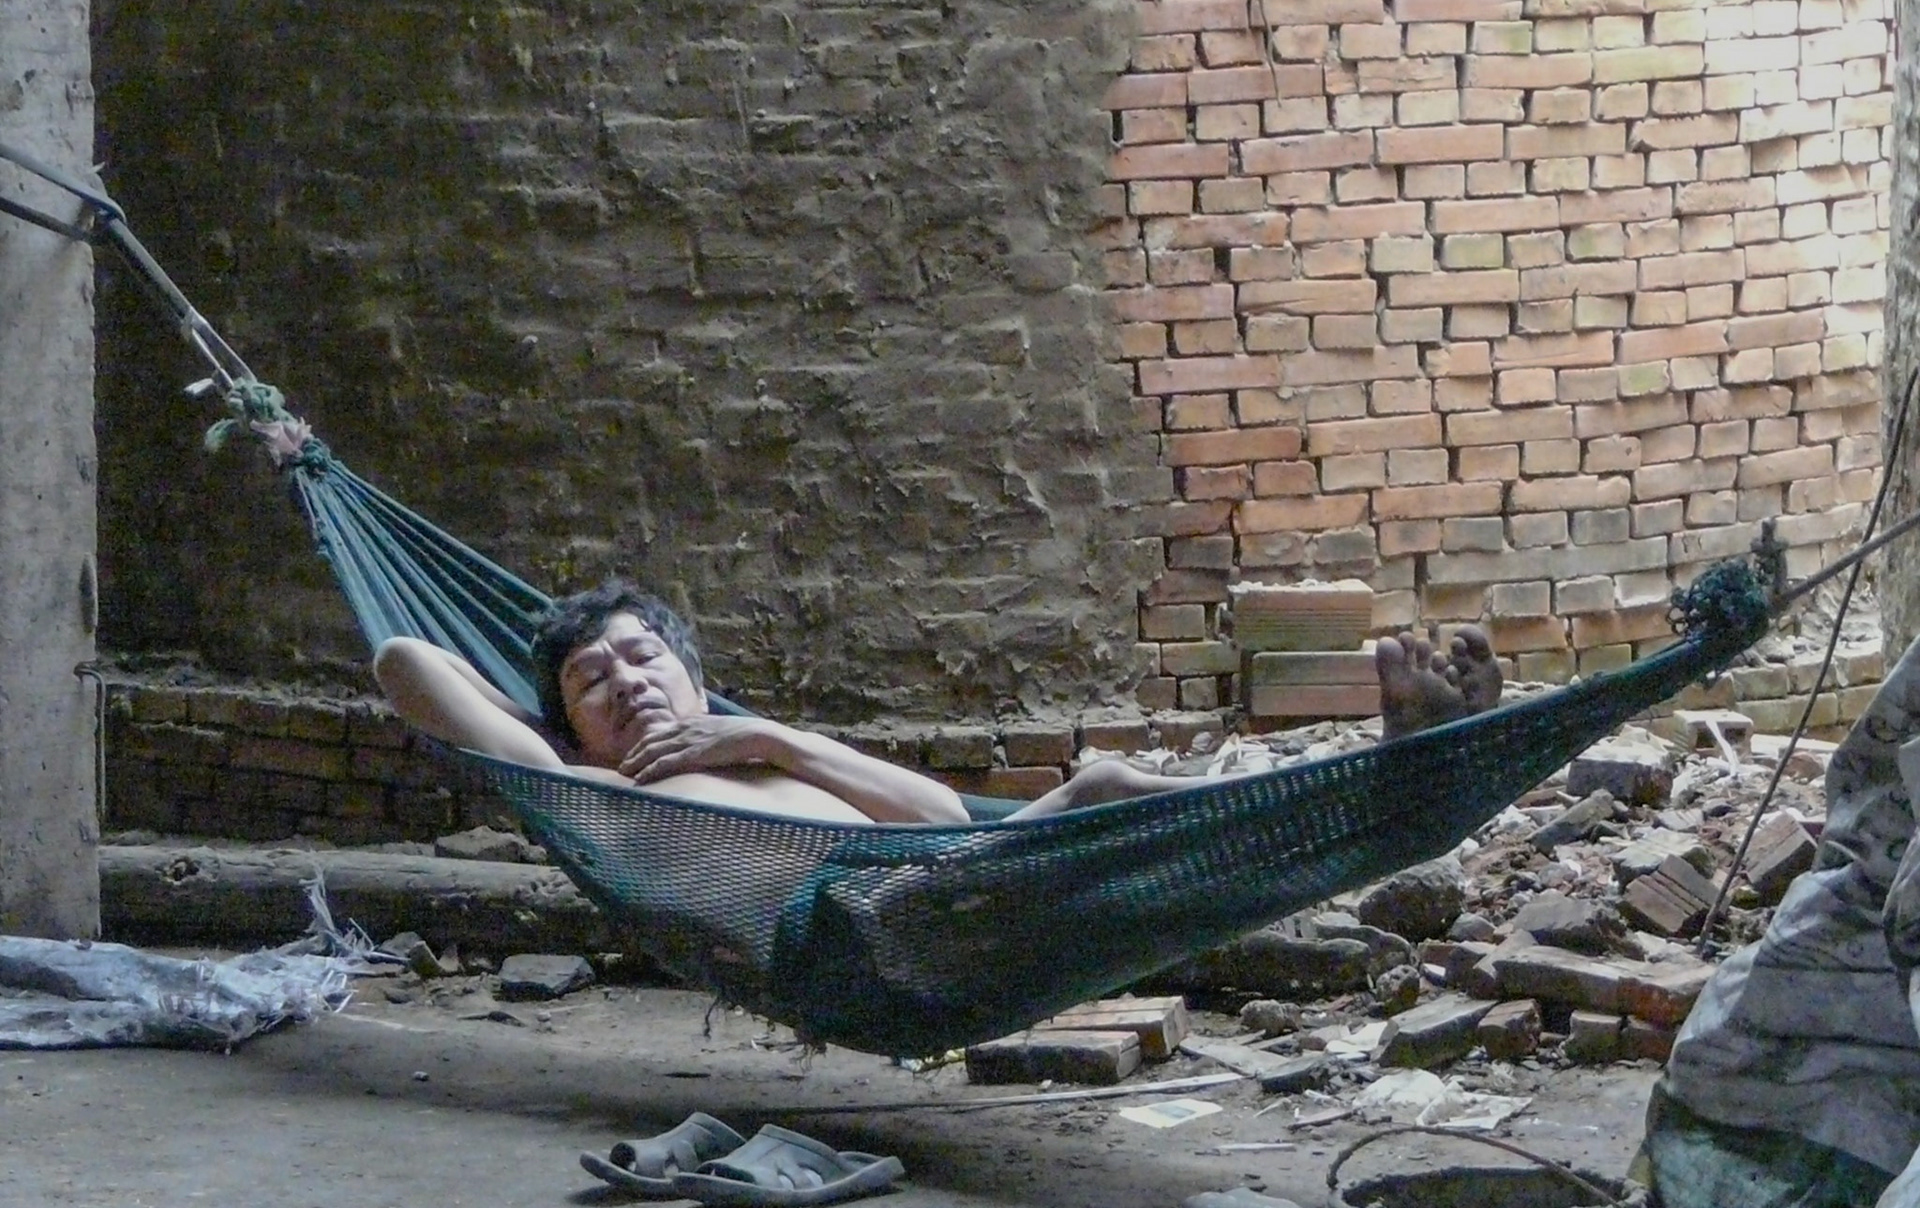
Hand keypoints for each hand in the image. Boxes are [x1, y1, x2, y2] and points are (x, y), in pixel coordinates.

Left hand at [618, 715, 780, 782]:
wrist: (756, 734)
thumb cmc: (744, 736)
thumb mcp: (719, 733)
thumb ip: (706, 738)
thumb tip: (702, 748)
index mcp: (690, 722)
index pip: (659, 733)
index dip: (643, 745)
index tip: (633, 756)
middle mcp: (685, 728)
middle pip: (650, 741)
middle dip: (633, 755)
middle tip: (621, 768)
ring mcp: (688, 740)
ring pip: (653, 751)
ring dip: (635, 763)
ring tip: (623, 774)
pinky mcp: (694, 753)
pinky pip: (665, 762)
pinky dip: (650, 770)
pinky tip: (640, 779)